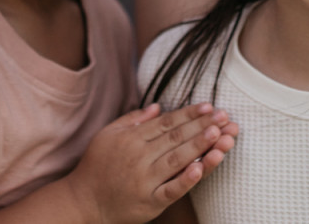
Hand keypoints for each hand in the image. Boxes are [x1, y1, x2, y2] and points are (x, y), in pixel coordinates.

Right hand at [64, 102, 237, 223]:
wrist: (83, 201)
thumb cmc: (97, 167)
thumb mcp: (108, 135)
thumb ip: (133, 119)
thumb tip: (157, 107)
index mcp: (131, 138)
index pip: (167, 123)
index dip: (189, 114)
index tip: (209, 106)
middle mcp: (139, 157)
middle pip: (176, 138)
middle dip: (202, 126)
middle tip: (225, 117)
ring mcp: (145, 180)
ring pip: (177, 160)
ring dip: (200, 146)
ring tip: (220, 135)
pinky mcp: (149, 202)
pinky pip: (171, 190)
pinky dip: (187, 180)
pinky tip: (202, 168)